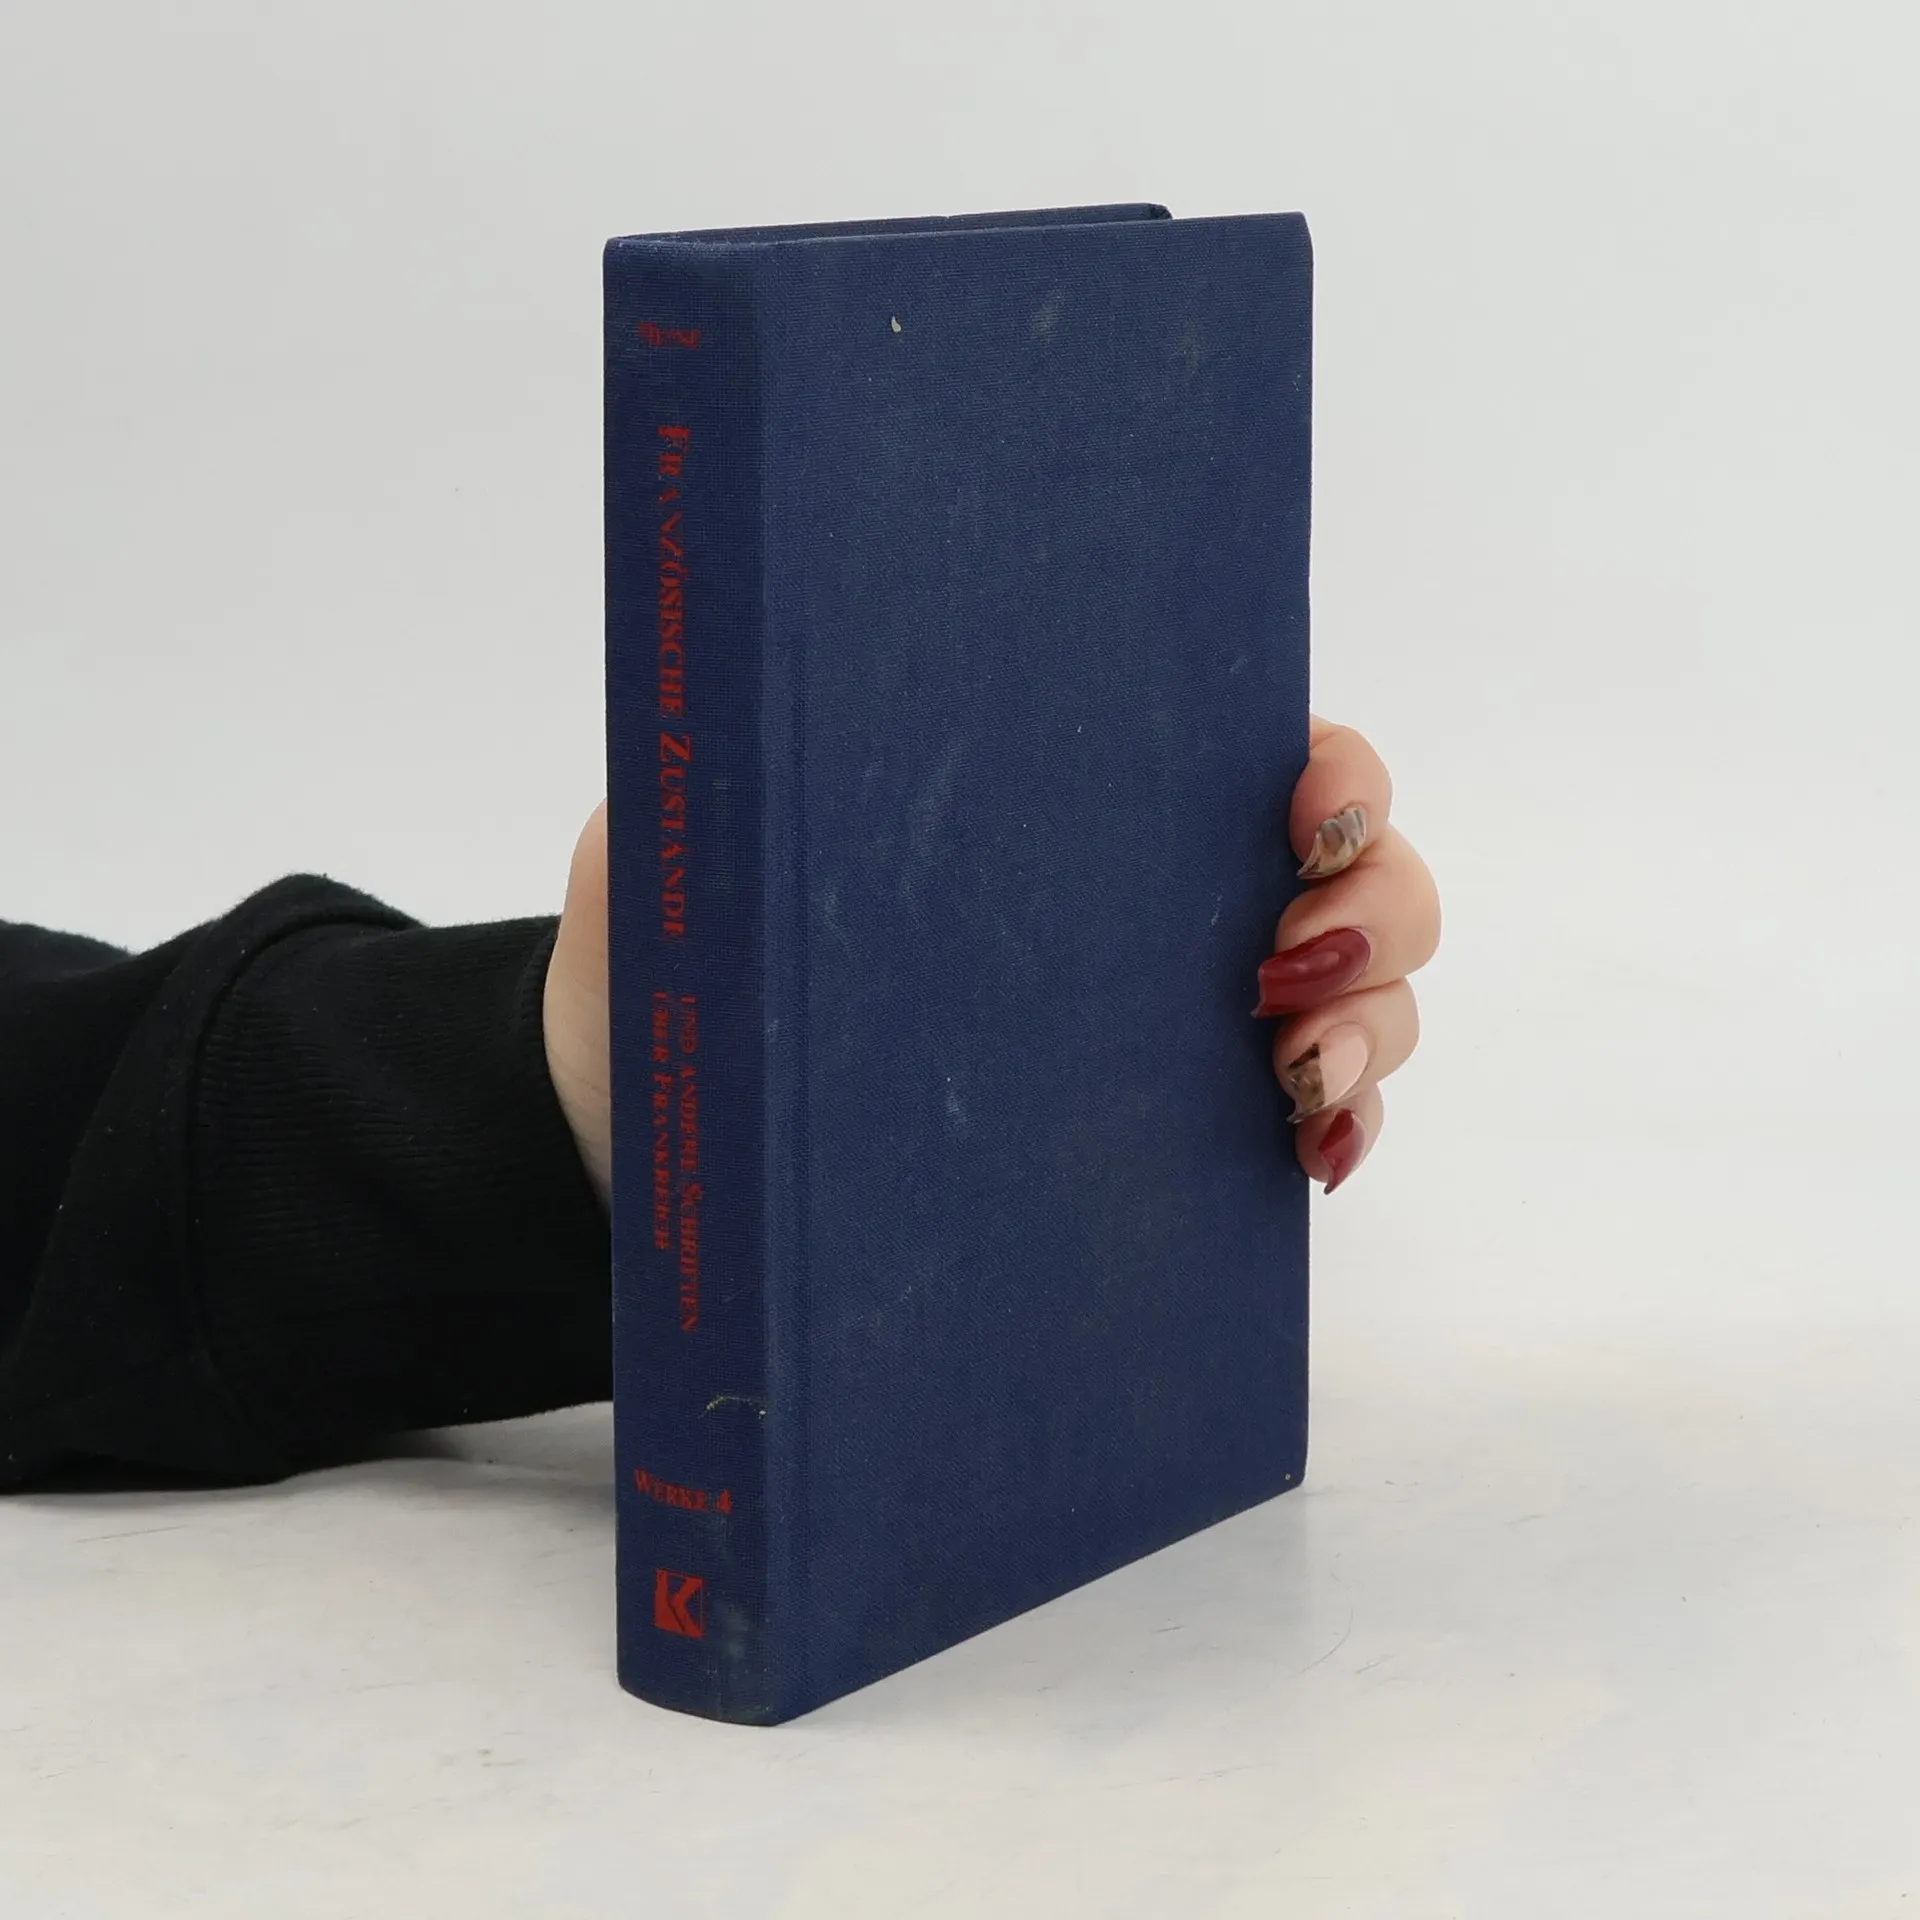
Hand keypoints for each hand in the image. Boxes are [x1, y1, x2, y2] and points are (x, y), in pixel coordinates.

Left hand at [546, 715, 1441, 1208]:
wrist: (637, 1130)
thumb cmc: (669, 976)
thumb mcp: (685, 844)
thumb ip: (744, 765)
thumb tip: (794, 681)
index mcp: (1065, 803)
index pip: (1246, 752)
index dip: (1332, 770)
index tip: (1309, 814)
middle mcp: (1145, 902)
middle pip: (1350, 870)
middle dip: (1376, 907)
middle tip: (1291, 968)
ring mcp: (1166, 1023)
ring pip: (1360, 997)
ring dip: (1372, 1029)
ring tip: (1292, 1082)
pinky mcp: (1157, 1136)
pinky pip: (1311, 1118)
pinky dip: (1342, 1128)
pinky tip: (1313, 1153)